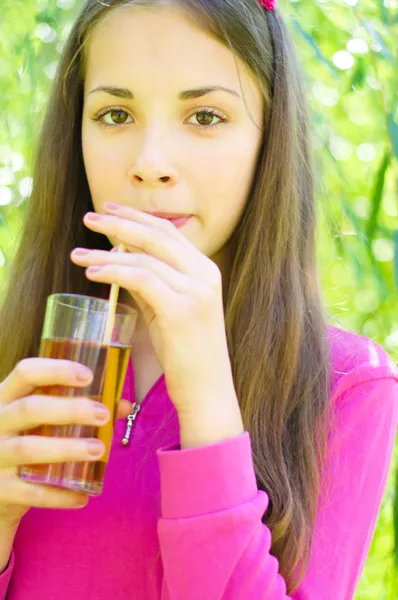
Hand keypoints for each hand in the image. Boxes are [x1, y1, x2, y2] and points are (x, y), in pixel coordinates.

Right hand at [0, 358, 132, 526]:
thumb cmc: (25, 442)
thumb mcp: (42, 422)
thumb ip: (80, 409)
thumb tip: (122, 404)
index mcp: (7, 397)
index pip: (25, 372)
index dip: (56, 370)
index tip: (87, 376)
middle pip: (29, 409)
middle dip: (69, 410)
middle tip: (103, 414)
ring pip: (28, 449)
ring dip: (67, 448)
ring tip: (99, 449)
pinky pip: (29, 492)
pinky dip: (58, 495)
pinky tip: (83, 495)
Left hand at [72, 204, 240, 419]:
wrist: (207, 392)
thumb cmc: (185, 354)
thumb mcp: (168, 310)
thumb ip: (151, 283)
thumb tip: (120, 260)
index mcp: (206, 271)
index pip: (169, 232)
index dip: (138, 217)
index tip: (110, 208)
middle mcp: (205, 275)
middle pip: (157, 236)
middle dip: (119, 222)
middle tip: (90, 217)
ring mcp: (196, 291)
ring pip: (144, 258)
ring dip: (106, 253)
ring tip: (78, 255)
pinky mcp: (181, 310)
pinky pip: (140, 279)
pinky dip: (113, 271)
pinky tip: (92, 272)